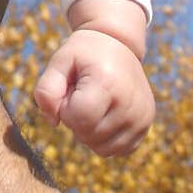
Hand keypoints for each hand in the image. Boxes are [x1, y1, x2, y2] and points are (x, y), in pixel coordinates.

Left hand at [34, 29, 154, 156]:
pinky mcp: (146, 126)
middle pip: (89, 136)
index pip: (79, 119)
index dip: (67, 108)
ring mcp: (141, 117)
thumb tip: (53, 122)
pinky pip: (118, 150)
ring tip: (95, 103)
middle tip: (83, 93)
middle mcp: (130, 104)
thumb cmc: (84, 53)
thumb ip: (46, 90)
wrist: (118, 42)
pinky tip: (105, 114)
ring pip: (103, 149)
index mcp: (108, 83)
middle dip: (77, 120)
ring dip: (91, 131)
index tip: (72, 90)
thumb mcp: (60, 61)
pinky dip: (106, 138)